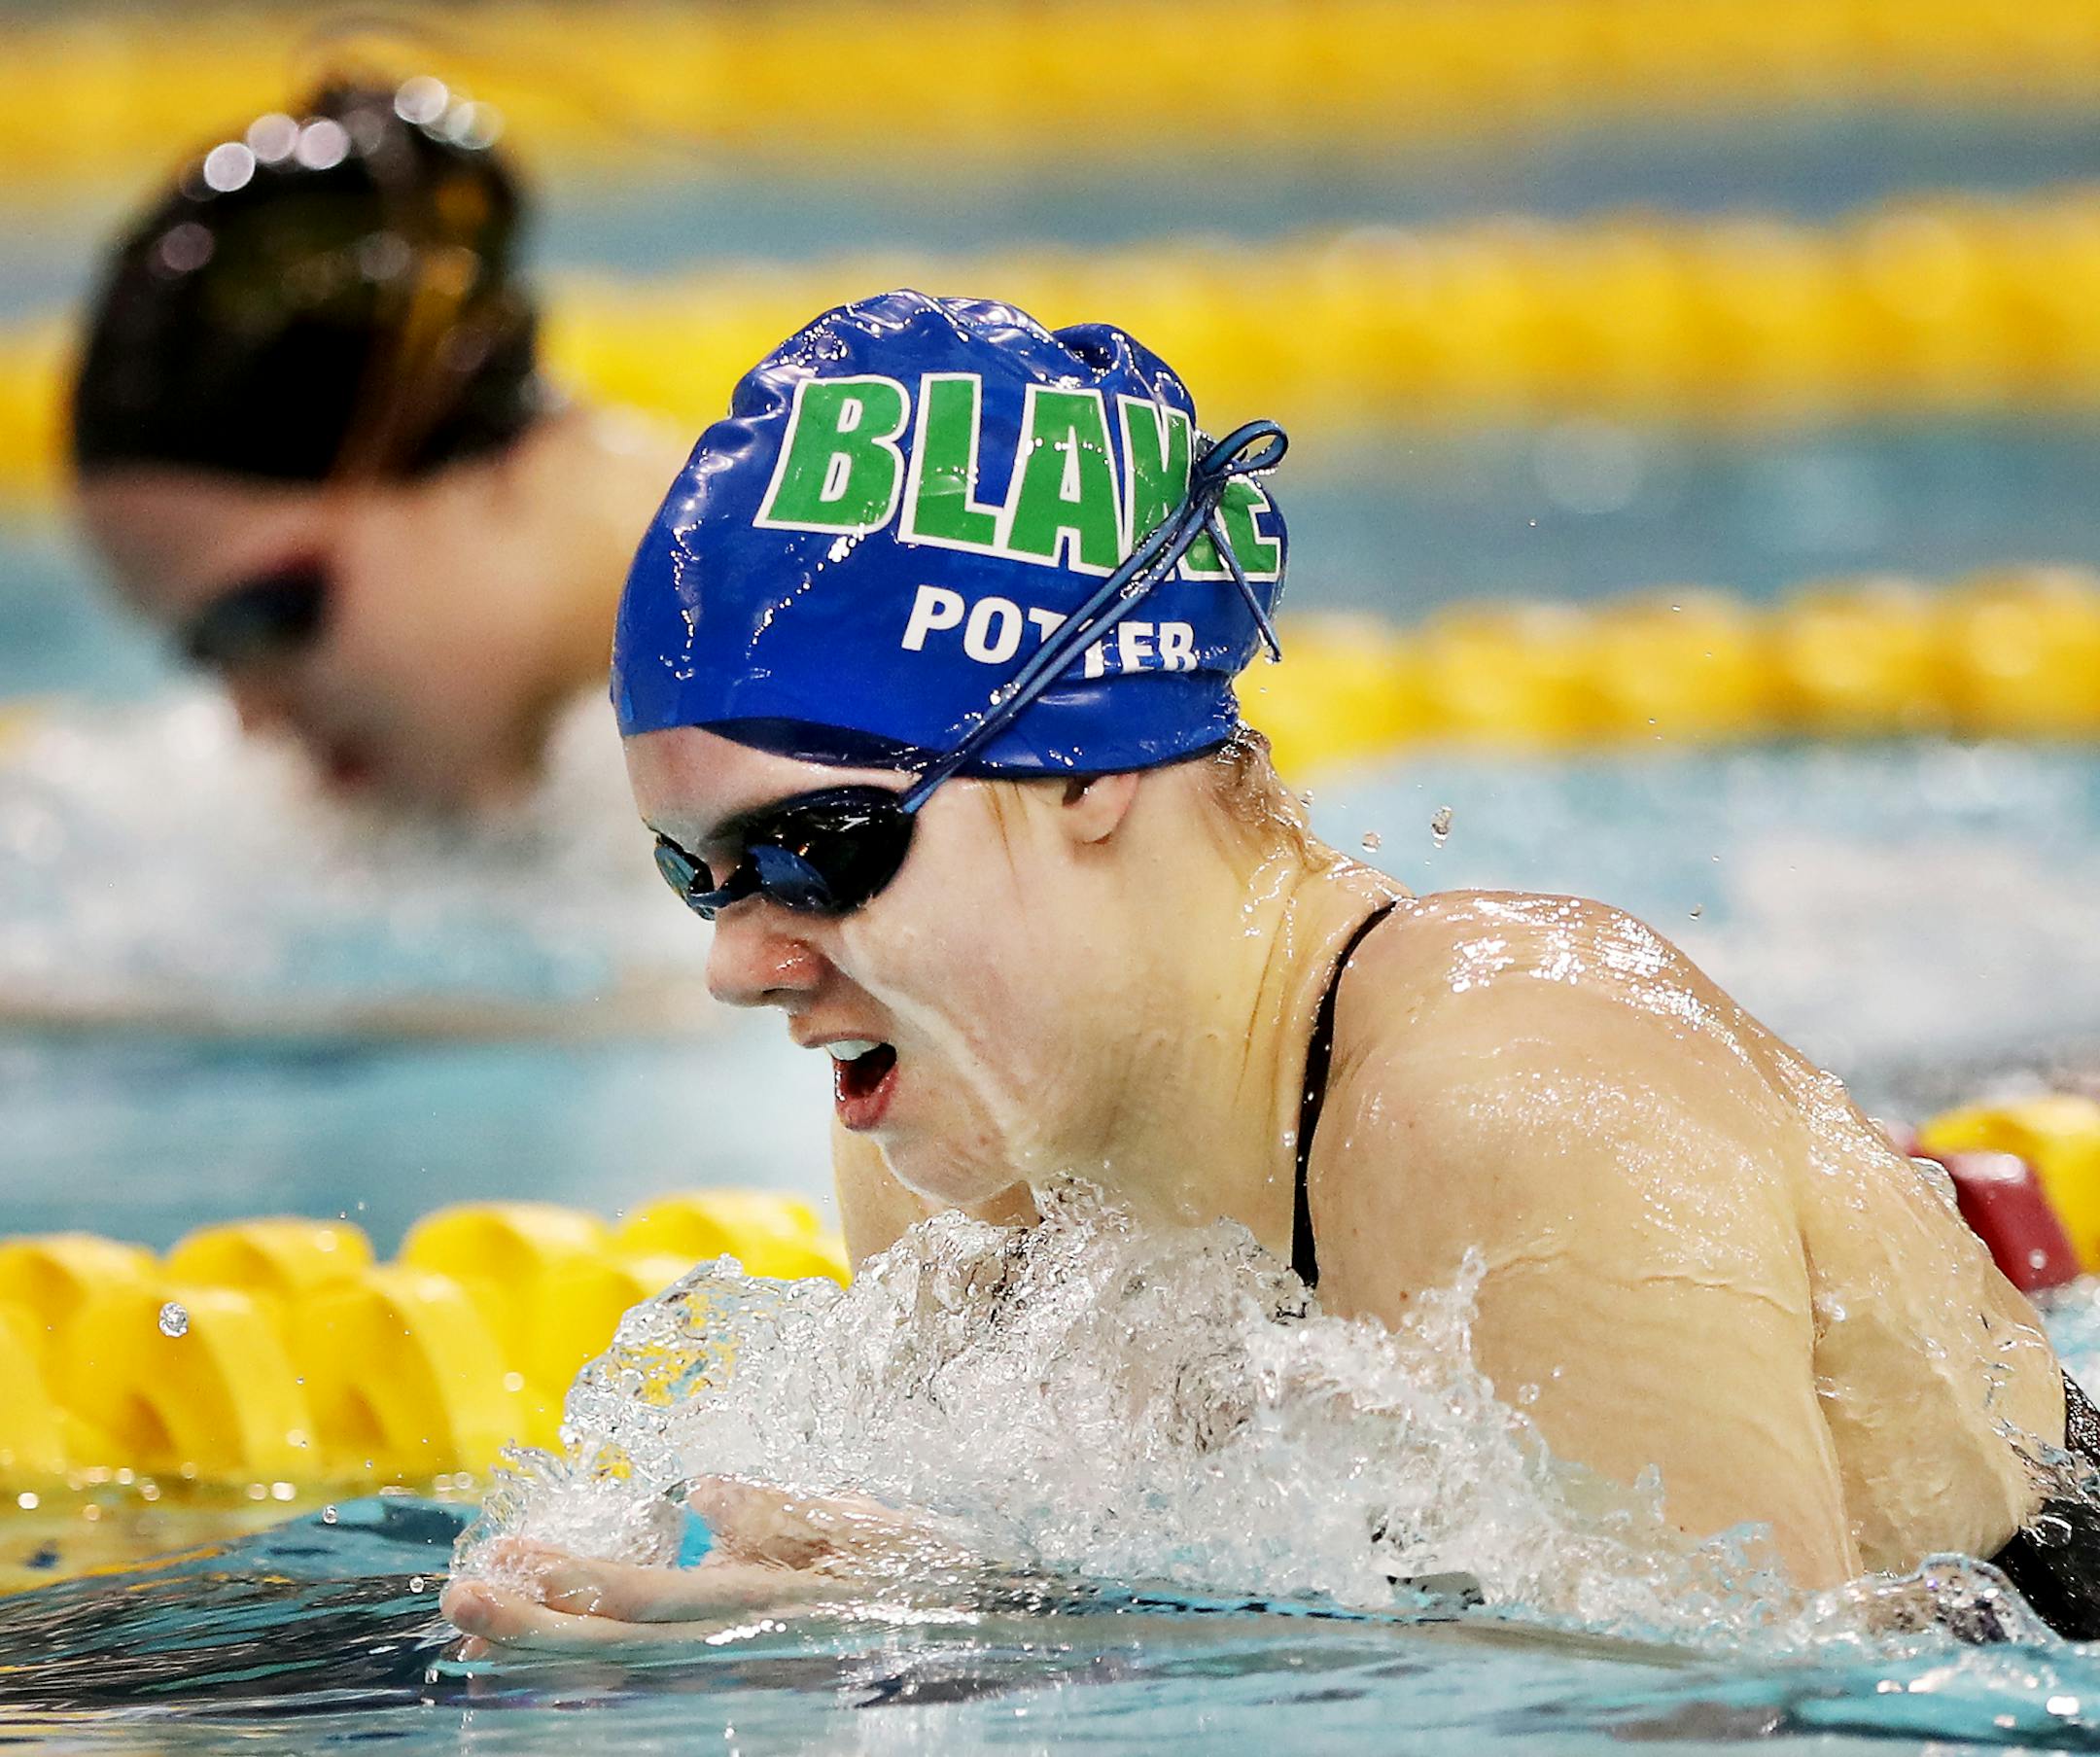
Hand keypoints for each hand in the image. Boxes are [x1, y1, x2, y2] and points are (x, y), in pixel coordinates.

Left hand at [442, 1475, 965, 1656]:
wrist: (971, 1636)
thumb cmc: (920, 1572)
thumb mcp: (869, 1527)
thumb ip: (786, 1512)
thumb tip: (706, 1490)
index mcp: (764, 1604)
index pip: (651, 1597)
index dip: (575, 1578)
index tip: (507, 1555)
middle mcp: (736, 1657)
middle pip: (613, 1656)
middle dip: (529, 1632)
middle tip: (458, 1603)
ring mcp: (732, 1686)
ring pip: (618, 1688)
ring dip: (541, 1662)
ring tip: (475, 1640)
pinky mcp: (734, 1696)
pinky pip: (643, 1696)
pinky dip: (583, 1685)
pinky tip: (536, 1670)